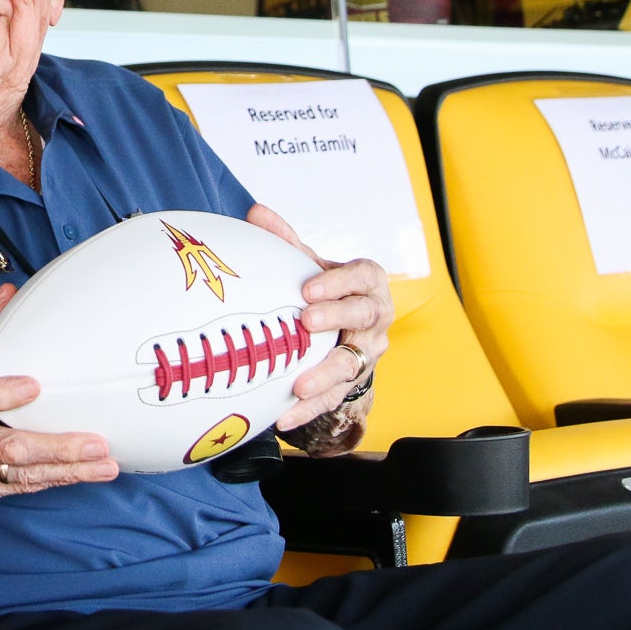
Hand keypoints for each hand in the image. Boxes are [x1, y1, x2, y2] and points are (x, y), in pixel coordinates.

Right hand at [0, 283, 119, 500]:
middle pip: (5, 447)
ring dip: (64, 471)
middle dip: (54, 448)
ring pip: (19, 475)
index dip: (1, 395)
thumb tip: (8, 295)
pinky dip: (52, 482)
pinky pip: (18, 488)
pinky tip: (81, 475)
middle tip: (94, 444)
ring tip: (103, 465)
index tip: (34, 386)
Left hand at [246, 203, 391, 433]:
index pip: (362, 277)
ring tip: (298, 385)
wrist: (349, 324)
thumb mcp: (312, 262)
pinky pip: (334, 398)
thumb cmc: (328, 287)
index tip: (309, 288)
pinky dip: (310, 409)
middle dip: (336, 318)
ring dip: (325, 376)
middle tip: (306, 323)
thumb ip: (287, 240)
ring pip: (351, 363)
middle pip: (363, 316)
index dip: (339, 283)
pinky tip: (284, 417)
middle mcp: (375, 316)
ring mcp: (368, 351)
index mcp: (368, 282)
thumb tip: (255, 212)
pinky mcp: (355, 380)